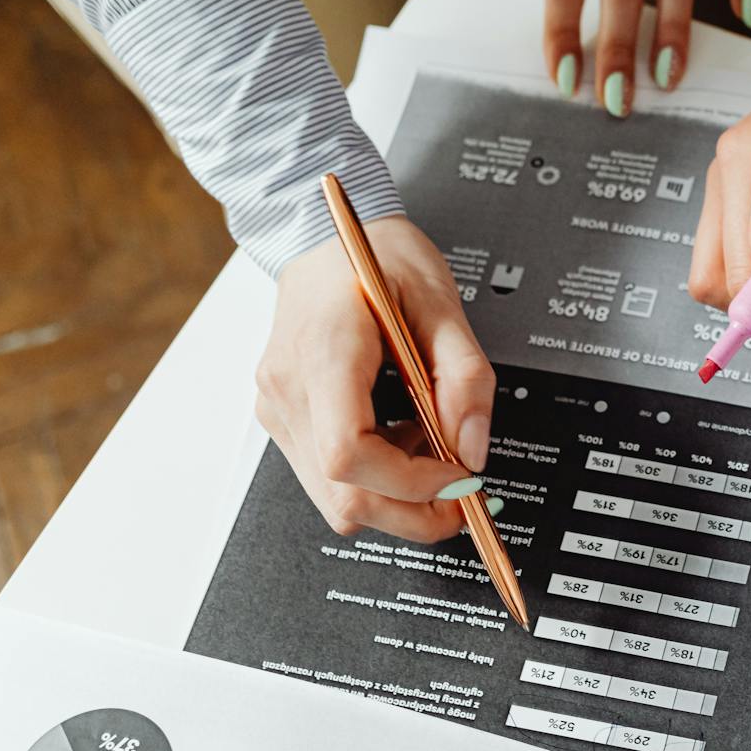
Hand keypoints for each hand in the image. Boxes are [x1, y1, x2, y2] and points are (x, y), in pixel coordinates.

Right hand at [254, 217, 496, 541]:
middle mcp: (289, 390)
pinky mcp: (285, 416)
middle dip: (411, 512)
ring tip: (429, 443)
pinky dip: (375, 474)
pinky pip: (328, 473)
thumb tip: (471, 449)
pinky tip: (401, 433)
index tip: (457, 473)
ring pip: (333, 497)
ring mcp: (279, 407)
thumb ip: (465, 377)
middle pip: (341, 495)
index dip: (410, 482)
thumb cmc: (375, 257)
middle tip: (463, 493)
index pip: (350, 454)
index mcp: (325, 353)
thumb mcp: (441, 301)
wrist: (322, 237)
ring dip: (395, 493)